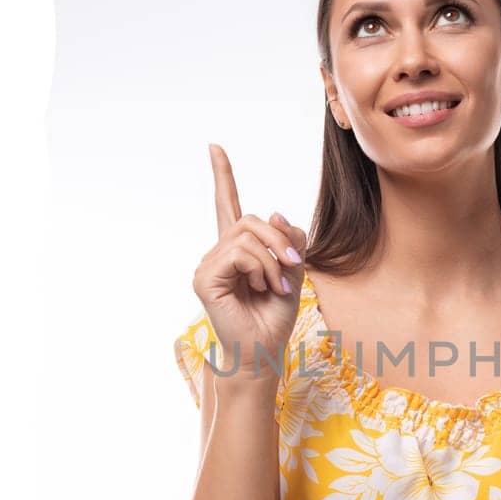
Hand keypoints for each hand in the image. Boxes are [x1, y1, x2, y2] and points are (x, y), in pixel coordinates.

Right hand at [193, 143, 309, 378]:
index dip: (223, 176)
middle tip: (294, 268)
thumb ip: (289, 240)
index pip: (228, 205)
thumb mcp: (294, 271)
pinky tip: (262, 288)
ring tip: (276, 286)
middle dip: (281, 240)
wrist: (264, 352)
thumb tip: (275, 214)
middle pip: (252, 220)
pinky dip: (261, 268)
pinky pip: (240, 253)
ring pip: (247, 235)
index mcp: (238, 250)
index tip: (214, 147)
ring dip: (273, 260)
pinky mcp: (205, 278)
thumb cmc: (275, 317)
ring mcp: (209, 265)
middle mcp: (219, 253)